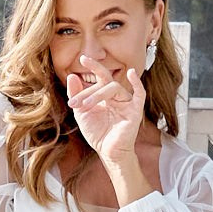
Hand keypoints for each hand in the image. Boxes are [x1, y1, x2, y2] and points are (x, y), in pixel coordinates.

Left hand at [65, 65, 155, 203]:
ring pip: (115, 88)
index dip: (90, 70)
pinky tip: (132, 74)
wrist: (107, 152)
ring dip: (98, 95)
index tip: (80, 59)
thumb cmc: (97, 133)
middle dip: (89, 91)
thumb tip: (72, 75)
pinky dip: (137, 83)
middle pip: (105, 83)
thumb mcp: (81, 113)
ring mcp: (127, 102)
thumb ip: (77, 94)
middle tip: (75, 102)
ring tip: (86, 106)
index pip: (99, 78)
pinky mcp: (135, 111)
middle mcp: (117, 96)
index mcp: (105, 94)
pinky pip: (140, 94)